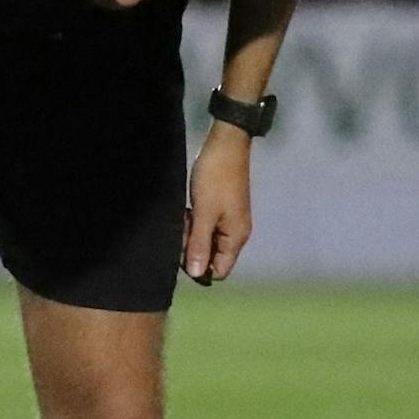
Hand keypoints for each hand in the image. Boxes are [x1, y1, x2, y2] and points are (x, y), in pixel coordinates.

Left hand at [184, 123, 254, 283]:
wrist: (225, 144)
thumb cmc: (215, 178)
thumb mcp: (204, 214)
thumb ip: (199, 245)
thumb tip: (197, 274)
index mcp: (236, 238)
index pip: (220, 271)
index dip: (200, 268)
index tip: (183, 252)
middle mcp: (236, 233)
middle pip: (212, 257)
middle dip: (193, 249)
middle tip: (182, 230)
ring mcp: (229, 221)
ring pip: (207, 242)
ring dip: (192, 235)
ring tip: (184, 217)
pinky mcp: (221, 210)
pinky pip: (206, 227)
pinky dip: (195, 224)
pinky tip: (187, 212)